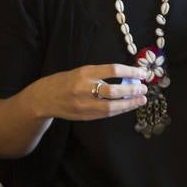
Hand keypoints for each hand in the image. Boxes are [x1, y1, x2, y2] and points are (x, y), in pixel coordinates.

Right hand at [24, 63, 148, 121]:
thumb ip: (99, 74)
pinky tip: (127, 106)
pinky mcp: (84, 116)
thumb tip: (125, 76)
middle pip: (114, 90)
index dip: (130, 71)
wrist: (43, 99)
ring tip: (141, 99)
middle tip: (144, 88)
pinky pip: (106, 114)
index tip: (142, 72)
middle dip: (132, 89)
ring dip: (129, 103)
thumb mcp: (79, 71)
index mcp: (84, 72)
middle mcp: (84, 88)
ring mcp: (84, 104)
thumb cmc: (63, 81)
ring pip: (112, 106)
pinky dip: (119, 110)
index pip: (112, 69)